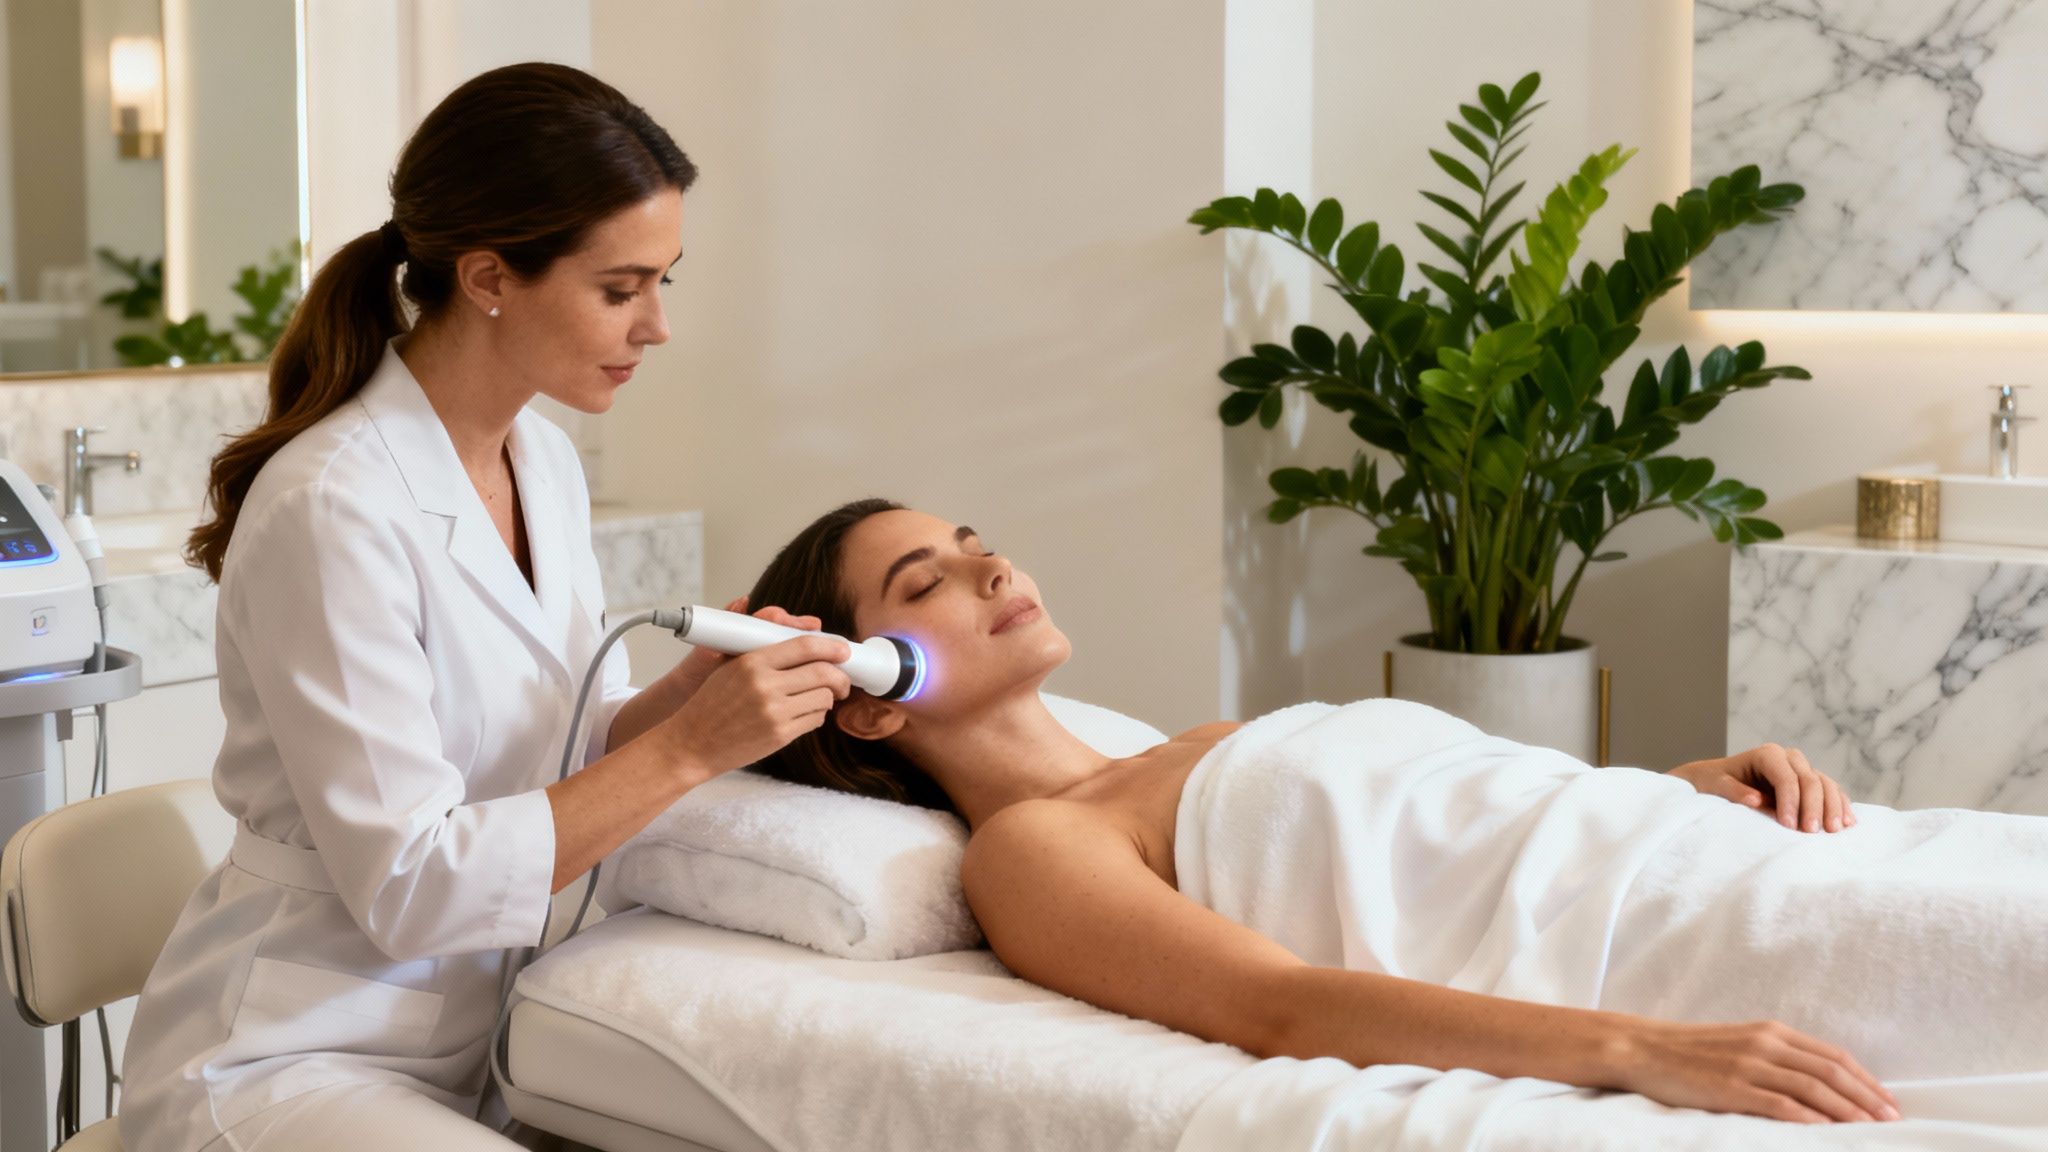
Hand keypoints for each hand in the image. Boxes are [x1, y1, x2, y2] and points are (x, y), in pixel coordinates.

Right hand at [660, 623, 852, 778]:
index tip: (843, 650)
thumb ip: (765, 654)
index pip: (805, 646)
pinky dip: (817, 715)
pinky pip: (814, 720)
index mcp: (752, 662)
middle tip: (843, 681)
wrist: (692, 743)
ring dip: (829, 697)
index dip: (831, 646)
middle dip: (840, 676)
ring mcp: (774, 712)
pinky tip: (805, 713)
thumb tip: (809, 645)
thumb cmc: (712, 703)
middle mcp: (765, 685)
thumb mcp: (730, 668)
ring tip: (821, 698)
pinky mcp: (780, 735)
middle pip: (823, 672)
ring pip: (824, 698)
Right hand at [1606, 1016, 1899, 1124]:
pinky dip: (1808, 1118)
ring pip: (1812, 1088)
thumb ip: (1775, 1058)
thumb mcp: (1739, 1044)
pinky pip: (1779, 1104)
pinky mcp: (1731, 1087)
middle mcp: (1766, 1044)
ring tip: (1870, 1129)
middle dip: (1867, 1097)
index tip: (1888, 1102)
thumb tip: (1814, 1084)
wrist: (1642, 1048)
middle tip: (1893, 1121)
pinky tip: (1827, 1132)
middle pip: (1831, 1071)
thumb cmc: (1689, 1052)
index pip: (1833, 1056)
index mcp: (1771, 1032)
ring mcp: (1749, 1065)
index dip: (1866, 1080)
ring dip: (1847, 1110)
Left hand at [1669, 743, 1855, 833]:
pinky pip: (1831, 791)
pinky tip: (1847, 823)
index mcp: (1767, 755)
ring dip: (1832, 807)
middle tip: (1811, 832)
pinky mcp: (1810, 781)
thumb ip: (1735, 791)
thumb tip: (1756, 799)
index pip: (1786, 778)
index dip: (1790, 801)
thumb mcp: (1717, 786)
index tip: (1788, 826)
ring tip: (1833, 831)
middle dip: (1813, 807)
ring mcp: (1802, 768)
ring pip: (1825, 784)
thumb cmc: (1716, 783)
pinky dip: (1840, 805)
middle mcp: (1788, 757)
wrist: (1719, 780)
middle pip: (1810, 780)